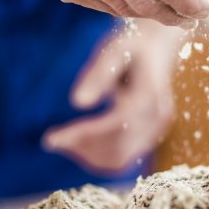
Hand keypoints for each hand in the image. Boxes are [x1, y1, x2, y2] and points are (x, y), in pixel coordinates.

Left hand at [43, 19, 182, 173]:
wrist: (158, 49)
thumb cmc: (131, 47)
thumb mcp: (113, 51)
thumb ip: (98, 75)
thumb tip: (78, 102)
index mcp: (149, 96)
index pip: (114, 126)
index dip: (82, 135)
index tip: (50, 139)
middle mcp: (157, 118)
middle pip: (117, 150)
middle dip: (81, 149)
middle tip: (50, 140)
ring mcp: (156, 131)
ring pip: (119, 160)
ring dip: (87, 157)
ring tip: (61, 141)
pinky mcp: (150, 137)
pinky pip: (123, 158)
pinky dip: (98, 158)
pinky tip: (78, 144)